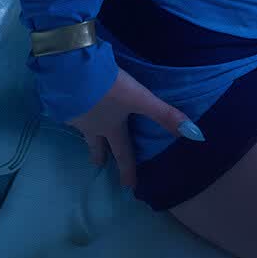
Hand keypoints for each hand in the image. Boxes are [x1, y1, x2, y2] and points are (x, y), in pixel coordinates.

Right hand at [63, 66, 196, 192]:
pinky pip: (67, 110)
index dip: (127, 169)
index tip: (128, 187)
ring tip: (84, 131)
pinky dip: (71, 110)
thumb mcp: (140, 98)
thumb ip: (165, 114)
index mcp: (111, 126)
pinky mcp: (61, 100)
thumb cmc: (108, 87)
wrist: (71, 70)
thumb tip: (196, 135)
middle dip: (99, 155)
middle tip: (98, 164)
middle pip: (95, 144)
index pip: (123, 152)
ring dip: (84, 133)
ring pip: (81, 128)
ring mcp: (74, 114)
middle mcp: (91, 125)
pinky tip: (69, 103)